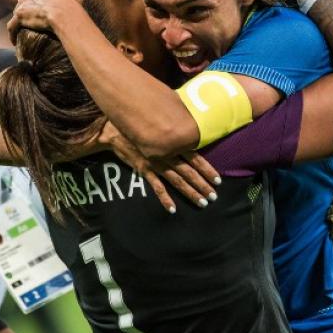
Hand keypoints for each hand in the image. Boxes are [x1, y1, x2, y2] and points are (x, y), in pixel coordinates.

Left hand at [7, 0, 89, 42]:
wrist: (62, 13)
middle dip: (31, 1)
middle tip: (39, 11)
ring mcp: (23, 4)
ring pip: (19, 9)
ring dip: (22, 16)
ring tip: (28, 25)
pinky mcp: (19, 17)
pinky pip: (12, 26)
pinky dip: (13, 32)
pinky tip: (14, 39)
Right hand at [98, 121, 220, 212]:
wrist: (114, 130)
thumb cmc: (140, 123)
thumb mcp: (160, 123)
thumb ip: (175, 128)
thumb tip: (191, 128)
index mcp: (172, 142)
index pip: (195, 158)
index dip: (207, 169)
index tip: (218, 180)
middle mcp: (167, 154)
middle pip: (189, 172)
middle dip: (202, 184)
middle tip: (214, 196)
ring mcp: (155, 164)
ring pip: (177, 181)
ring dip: (190, 192)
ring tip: (202, 202)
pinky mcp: (144, 170)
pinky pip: (156, 187)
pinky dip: (165, 198)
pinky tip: (173, 209)